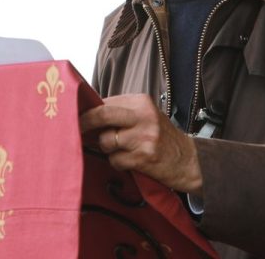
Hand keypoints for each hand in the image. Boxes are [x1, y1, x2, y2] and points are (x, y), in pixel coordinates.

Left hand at [79, 93, 202, 194]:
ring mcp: (144, 137)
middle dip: (84, 123)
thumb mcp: (145, 117)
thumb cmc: (161, 138)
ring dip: (108, 149)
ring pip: (106, 141)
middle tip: (76, 129)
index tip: (76, 117)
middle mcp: (143, 116)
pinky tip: (131, 161)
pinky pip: (115, 160)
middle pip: (102, 115)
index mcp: (141, 102)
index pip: (106, 102)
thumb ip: (120, 113)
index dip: (88, 111)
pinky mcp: (143, 157)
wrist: (189, 161)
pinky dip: (118, 162)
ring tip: (122, 150)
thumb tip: (87, 115)